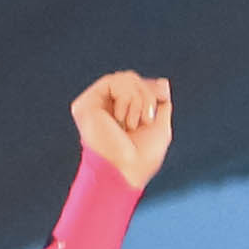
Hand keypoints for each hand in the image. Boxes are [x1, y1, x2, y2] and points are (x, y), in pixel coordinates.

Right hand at [70, 71, 175, 193]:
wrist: (125, 170)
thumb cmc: (143, 158)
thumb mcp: (160, 127)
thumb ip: (159, 103)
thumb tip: (162, 82)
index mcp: (120, 113)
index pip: (137, 86)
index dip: (151, 90)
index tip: (159, 103)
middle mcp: (105, 107)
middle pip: (133, 79)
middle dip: (147, 95)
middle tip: (146, 120)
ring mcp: (95, 105)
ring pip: (125, 78)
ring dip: (139, 99)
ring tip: (133, 123)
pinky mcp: (86, 104)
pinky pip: (112, 81)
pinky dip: (127, 97)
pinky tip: (122, 120)